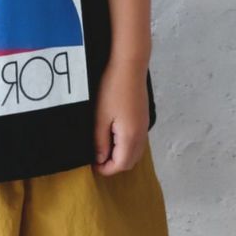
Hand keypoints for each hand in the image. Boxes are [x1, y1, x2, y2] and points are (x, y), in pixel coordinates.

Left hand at [93, 58, 149, 175]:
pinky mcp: (143, 118)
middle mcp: (141, 135)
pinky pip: (137, 141)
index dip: (105, 169)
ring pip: (134, 152)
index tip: (91, 165)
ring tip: (102, 148)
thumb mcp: (100, 117)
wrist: (129, 66)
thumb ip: (100, 141)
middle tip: (95, 159)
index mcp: (130, 137)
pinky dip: (126, 146)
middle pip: (129, 162)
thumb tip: (100, 160)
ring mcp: (144, 127)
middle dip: (113, 165)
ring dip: (120, 156)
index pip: (120, 165)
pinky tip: (112, 136)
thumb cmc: (112, 89)